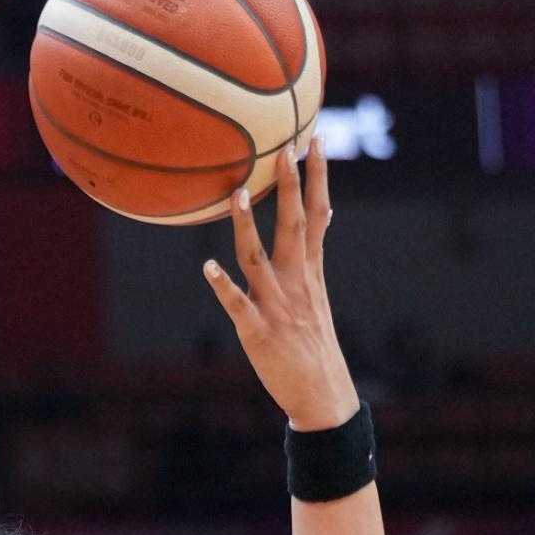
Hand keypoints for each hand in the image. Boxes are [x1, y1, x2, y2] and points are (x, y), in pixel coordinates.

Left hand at [202, 139, 356, 431]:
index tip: (317, 140)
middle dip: (290, 186)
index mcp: (310, 271)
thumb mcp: (319, 294)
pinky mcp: (258, 331)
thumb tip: (326, 213)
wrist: (323, 394)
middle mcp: (296, 282)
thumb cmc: (315, 344)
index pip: (318, 214)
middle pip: (294, 225)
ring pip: (259, 257)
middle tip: (286, 147)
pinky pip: (238, 304)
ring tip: (235, 194)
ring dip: (246, 226)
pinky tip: (207, 267)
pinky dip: (223, 286)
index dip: (318, 177)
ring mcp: (277, 305)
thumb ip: (314, 254)